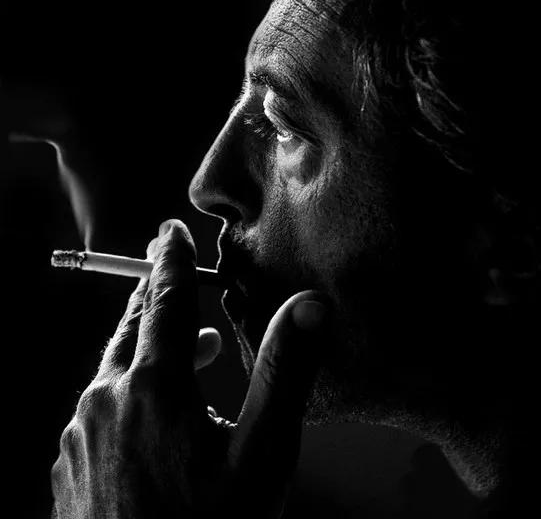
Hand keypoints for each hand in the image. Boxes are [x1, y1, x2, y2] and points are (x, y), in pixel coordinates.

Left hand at [51, 219, 328, 517]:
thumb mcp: (263, 456)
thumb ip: (286, 373)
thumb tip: (310, 304)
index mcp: (151, 389)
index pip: (163, 302)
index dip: (171, 261)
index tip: (170, 231)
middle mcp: (104, 403)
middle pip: (130, 329)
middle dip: (154, 298)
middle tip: (170, 276)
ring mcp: (80, 438)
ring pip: (114, 370)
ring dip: (149, 350)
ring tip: (190, 351)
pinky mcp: (71, 468)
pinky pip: (100, 408)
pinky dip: (130, 391)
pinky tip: (156, 416)